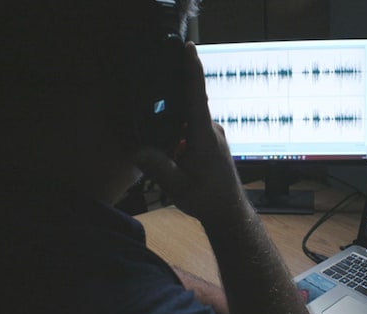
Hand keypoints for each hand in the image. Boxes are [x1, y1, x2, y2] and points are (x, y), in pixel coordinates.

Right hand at [134, 42, 246, 224]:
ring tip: (153, 123)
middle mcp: (211, 130)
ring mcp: (213, 135)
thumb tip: (138, 151)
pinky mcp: (210, 141)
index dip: (193, 70)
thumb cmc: (208, 200)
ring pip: (188, 118)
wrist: (228, 212)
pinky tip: (165, 141)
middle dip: (170, 95)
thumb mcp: (180, 187)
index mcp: (205, 136)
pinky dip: (178, 129)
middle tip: (149, 88)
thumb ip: (160, 168)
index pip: (198, 96)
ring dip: (172, 119)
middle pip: (189, 103)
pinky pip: (191, 127)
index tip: (189, 48)